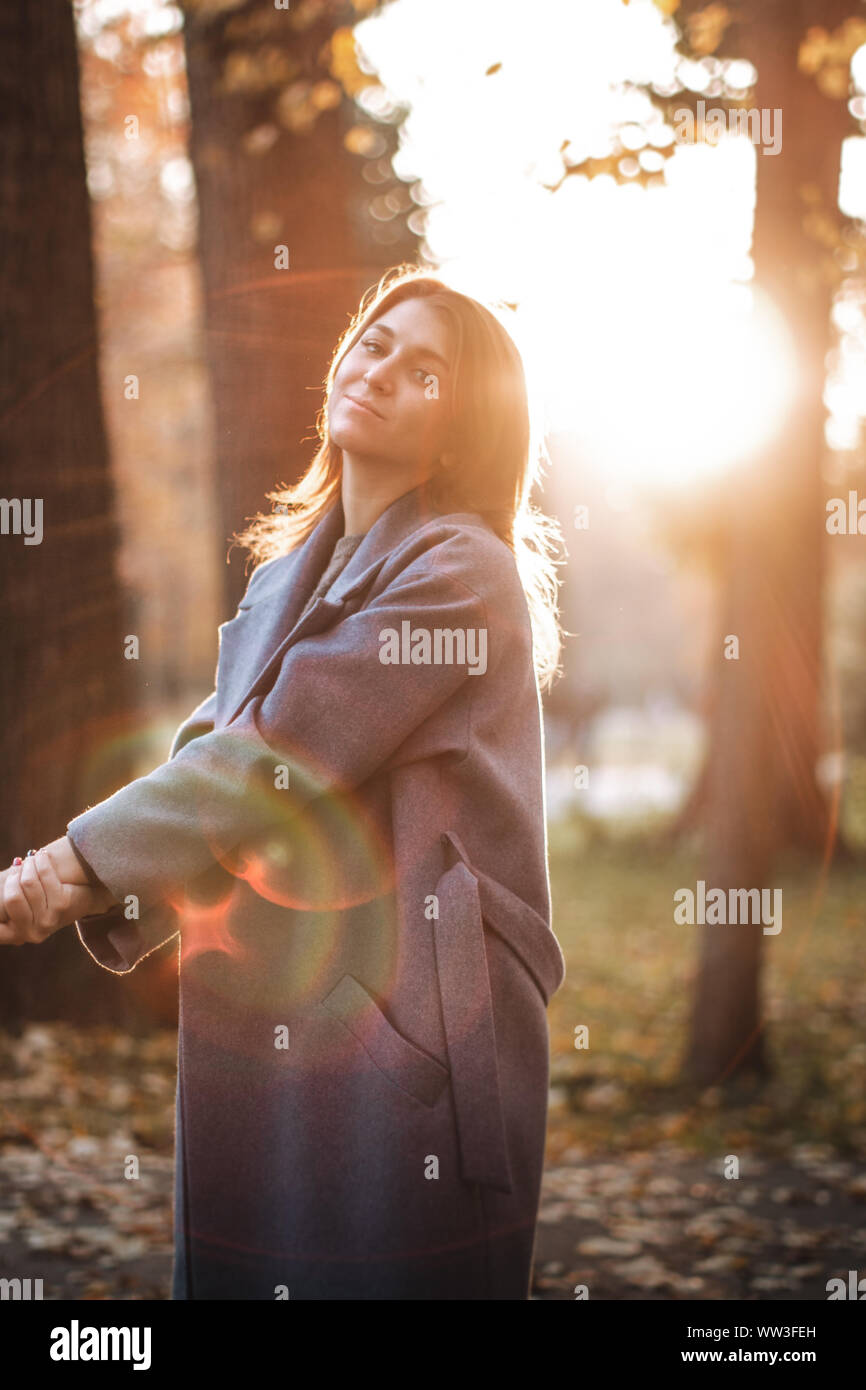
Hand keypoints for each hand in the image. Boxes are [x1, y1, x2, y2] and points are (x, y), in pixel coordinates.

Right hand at [0, 843, 118, 944]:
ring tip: (31, 860)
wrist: (85, 898)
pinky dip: (41, 861)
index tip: (5, 883)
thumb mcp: (23, 903)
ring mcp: (47, 921)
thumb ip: (9, 897)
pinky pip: (44, 875)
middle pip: (11, 898)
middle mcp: (29, 934)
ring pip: (28, 883)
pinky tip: (42, 855)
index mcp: (14, 935)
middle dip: (14, 876)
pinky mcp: (62, 905)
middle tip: (19, 868)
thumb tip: (10, 871)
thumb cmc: (46, 898)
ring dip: (29, 865)